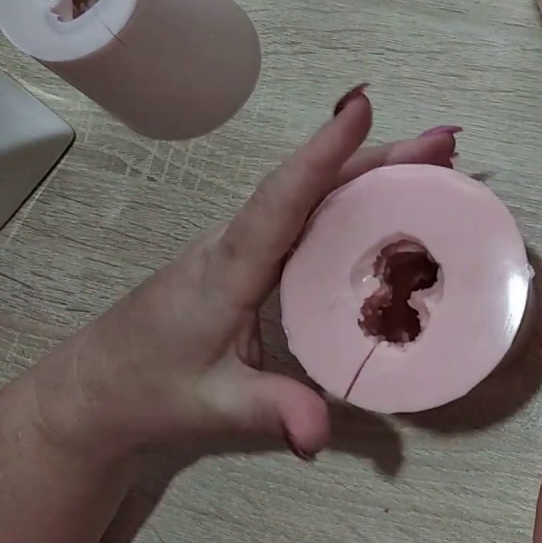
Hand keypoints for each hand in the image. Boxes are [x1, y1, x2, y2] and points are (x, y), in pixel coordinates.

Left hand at [29, 86, 457, 461]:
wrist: (96, 390)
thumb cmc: (148, 391)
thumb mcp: (212, 408)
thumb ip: (270, 412)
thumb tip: (320, 433)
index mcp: (228, 268)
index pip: (280, 200)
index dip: (321, 155)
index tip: (359, 109)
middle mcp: (239, 243)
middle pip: (312, 185)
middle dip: (378, 157)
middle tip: (443, 144)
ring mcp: (247, 246)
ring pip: (314, 194)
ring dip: (373, 171)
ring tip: (435, 161)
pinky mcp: (255, 258)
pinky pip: (311, 215)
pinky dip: (356, 198)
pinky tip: (394, 203)